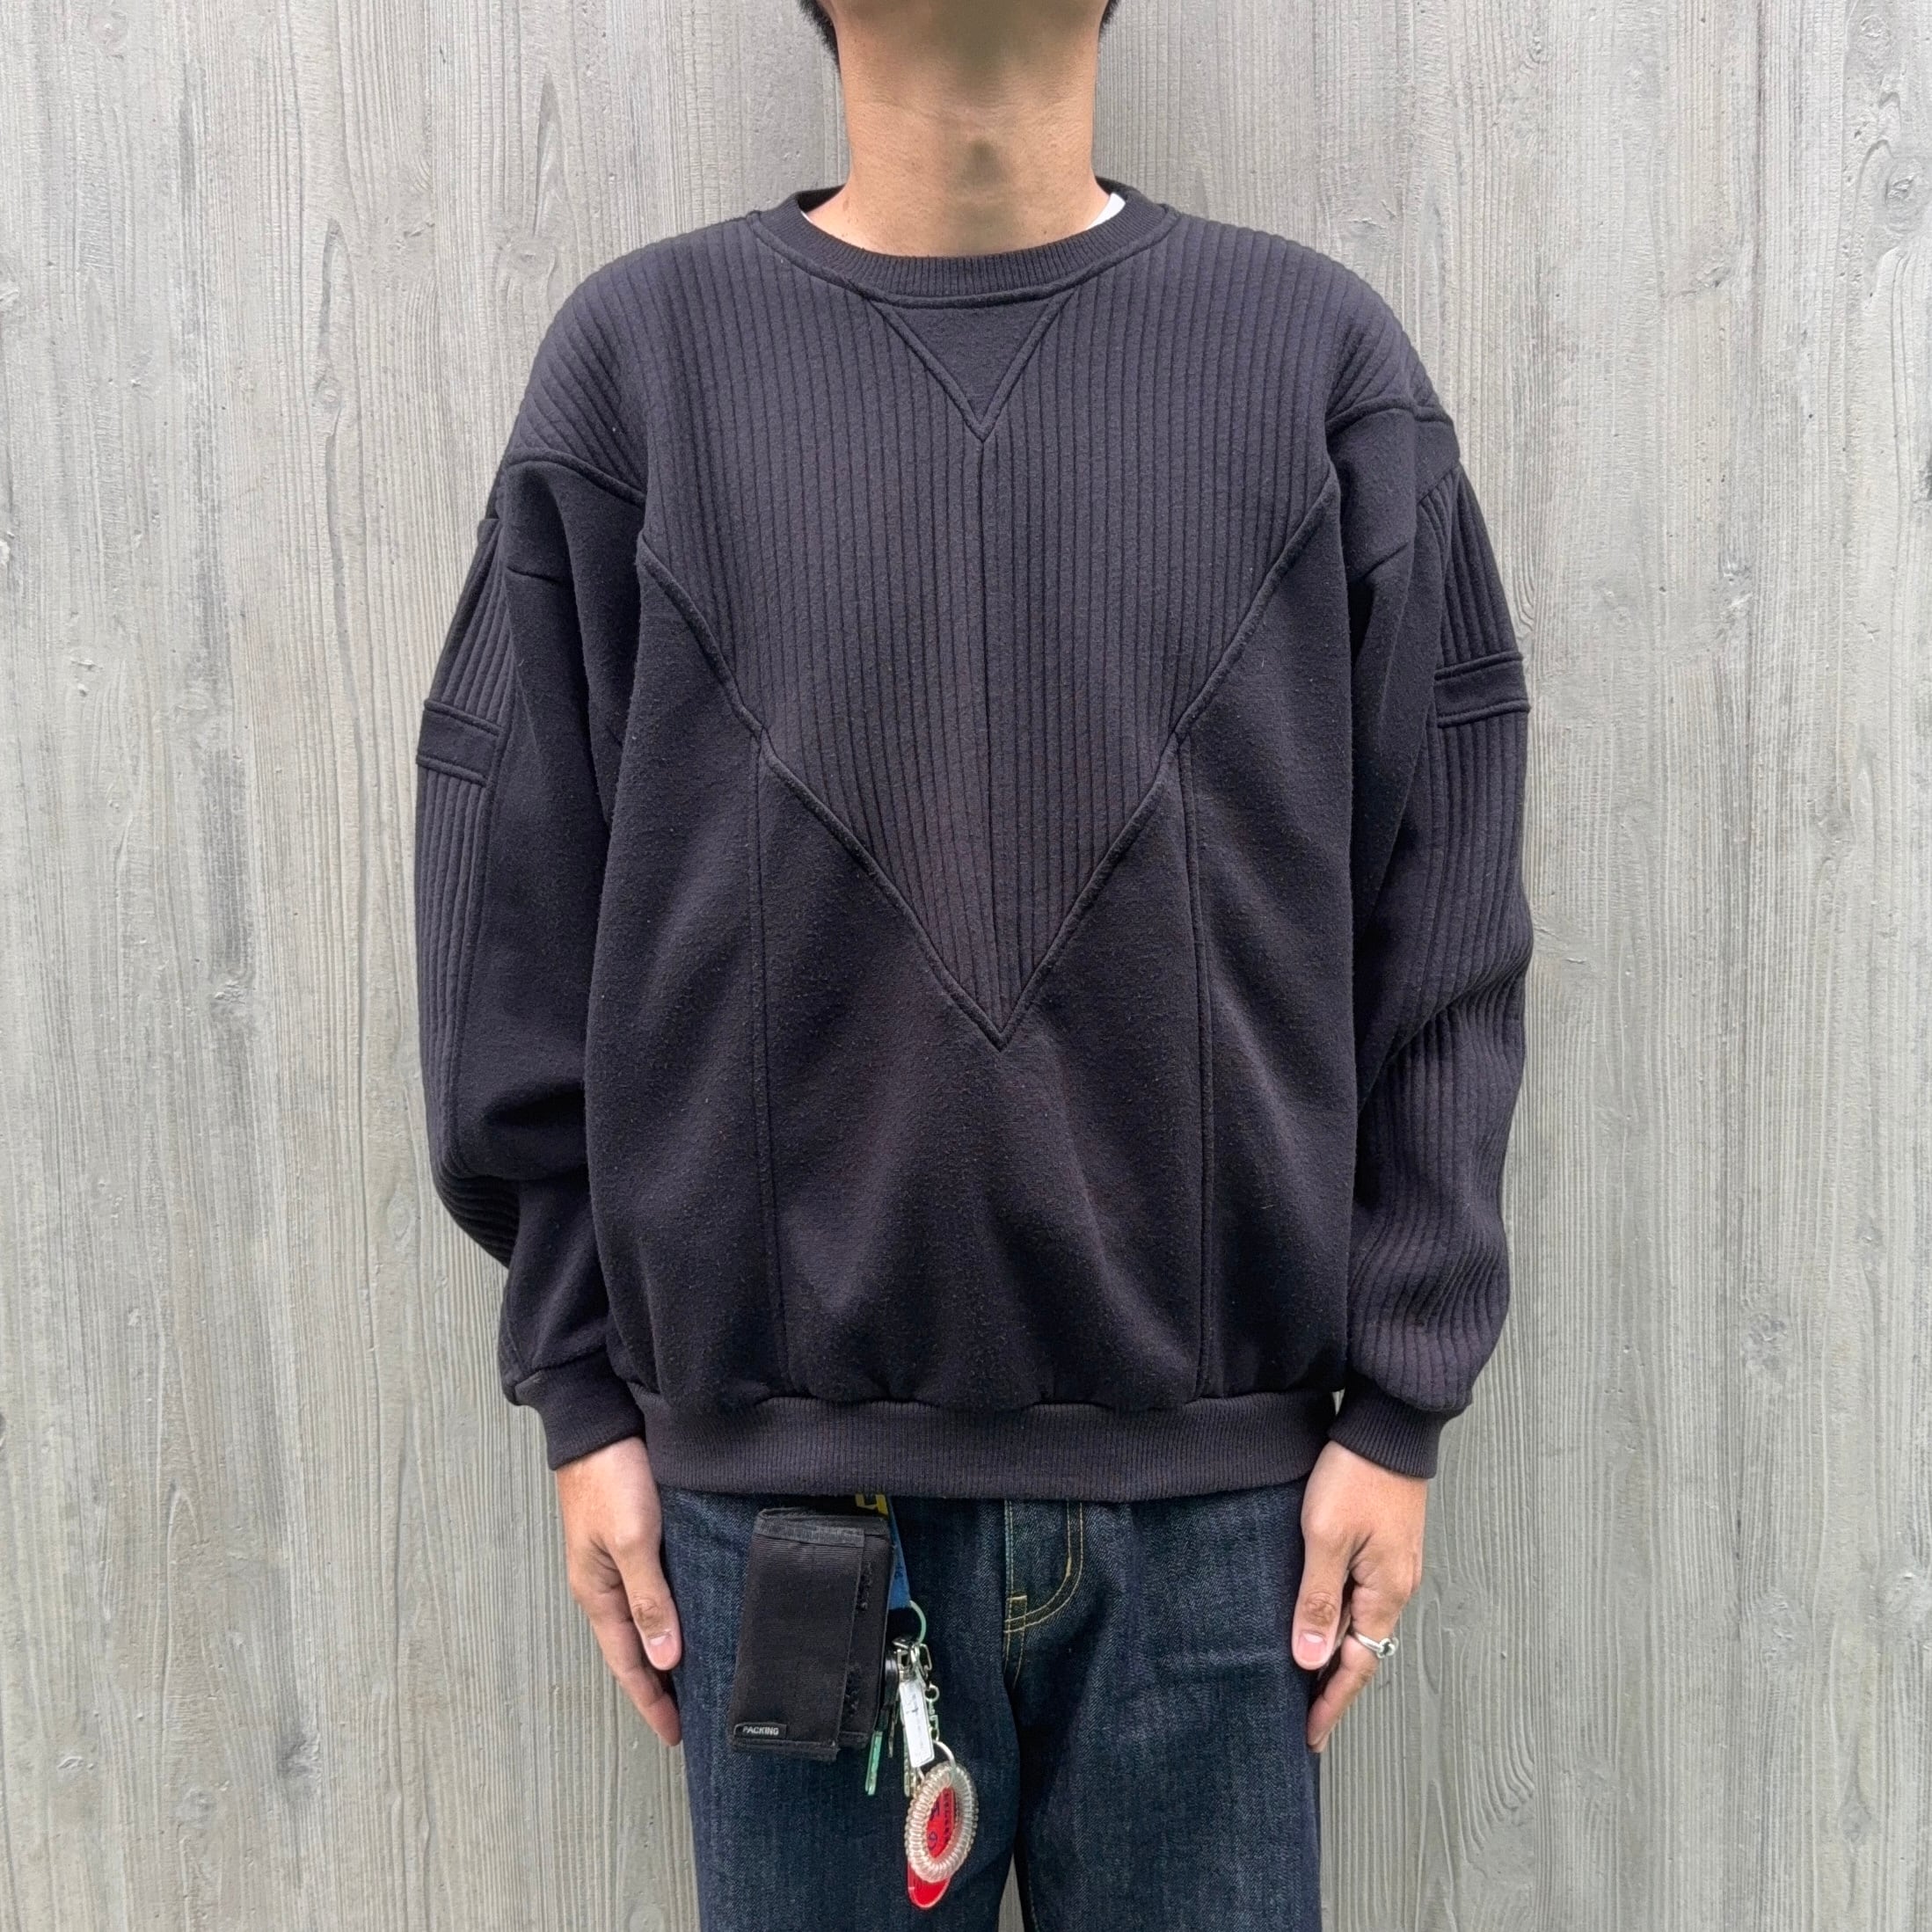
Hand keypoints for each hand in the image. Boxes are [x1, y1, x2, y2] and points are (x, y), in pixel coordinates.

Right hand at [554, 1435, 681, 1746]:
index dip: (652, 1701)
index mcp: (597, 1593)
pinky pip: (645, 1593)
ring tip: (689, 1677)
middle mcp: (601, 1584)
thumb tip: (664, 1660)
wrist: (595, 1424)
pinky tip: (682, 1617)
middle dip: (655, 1686)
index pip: (628, 1664)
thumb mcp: (633, 1541)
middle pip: (631, 1648)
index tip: (676, 1734)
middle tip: (687, 1716)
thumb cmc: (611, 1478)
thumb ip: (649, 1600)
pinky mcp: (625, 1539)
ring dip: (659, 1652)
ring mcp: (610, 1562)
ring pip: (638, 1622)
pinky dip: (661, 1617)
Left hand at [1290, 1439, 1427, 1752]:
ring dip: (1335, 1651)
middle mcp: (1395, 1587)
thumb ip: (1317, 1600)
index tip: (1311, 1735)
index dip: (1332, 1703)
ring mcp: (1392, 1566)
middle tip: (1303, 1715)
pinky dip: (1339, 1617)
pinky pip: (1360, 1596)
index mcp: (1385, 1593)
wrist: (1388, 1427)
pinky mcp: (1384, 1546)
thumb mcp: (1326, 1539)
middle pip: (1361, 1650)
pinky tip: (1318, 1618)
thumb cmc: (1357, 1476)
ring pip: (1360, 1623)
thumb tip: (1308, 1659)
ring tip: (1305, 1675)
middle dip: (1332, 1685)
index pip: (1357, 1666)